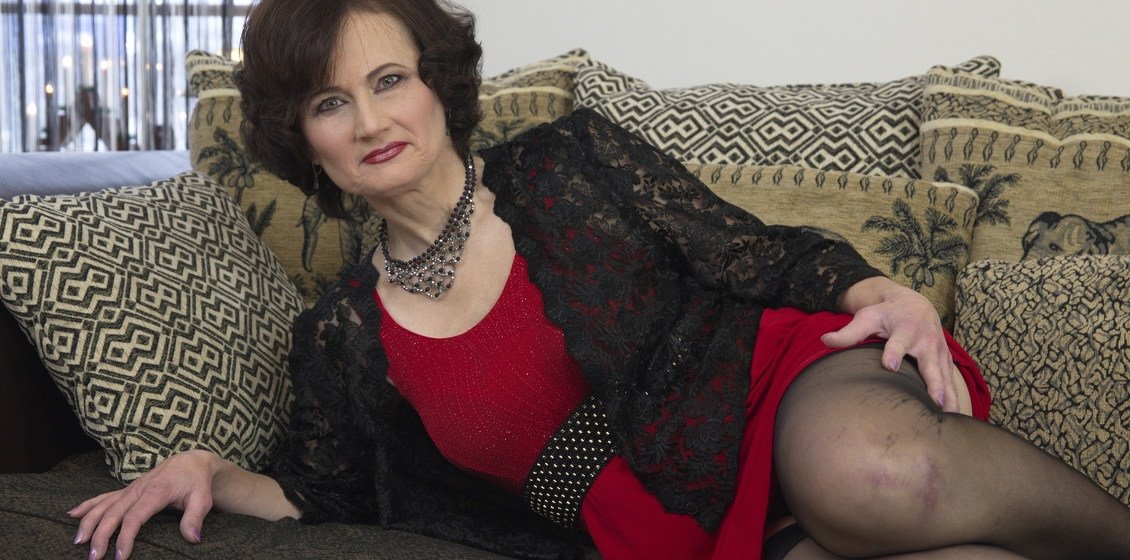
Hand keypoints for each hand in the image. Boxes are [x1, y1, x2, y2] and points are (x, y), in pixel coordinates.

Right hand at [67, 449, 220, 559]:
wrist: (191, 462)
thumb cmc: (196, 482)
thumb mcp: (203, 499)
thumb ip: (195, 518)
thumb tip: (193, 539)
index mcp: (156, 492)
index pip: (135, 517)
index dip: (125, 537)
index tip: (119, 556)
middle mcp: (138, 489)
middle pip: (113, 513)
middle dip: (100, 535)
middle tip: (93, 557)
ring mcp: (130, 489)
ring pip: (104, 504)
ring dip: (88, 522)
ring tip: (78, 541)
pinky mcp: (127, 490)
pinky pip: (103, 497)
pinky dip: (87, 505)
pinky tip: (71, 514)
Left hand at [822, 278, 959, 412]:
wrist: (915, 304)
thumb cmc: (886, 314)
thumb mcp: (867, 317)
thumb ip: (848, 332)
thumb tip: (824, 340)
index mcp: (905, 328)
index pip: (897, 342)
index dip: (893, 352)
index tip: (889, 366)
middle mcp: (925, 340)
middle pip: (929, 363)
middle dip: (933, 382)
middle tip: (934, 401)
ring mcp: (938, 352)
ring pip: (944, 375)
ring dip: (949, 395)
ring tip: (949, 416)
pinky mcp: (945, 361)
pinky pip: (951, 380)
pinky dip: (955, 397)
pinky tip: (956, 416)